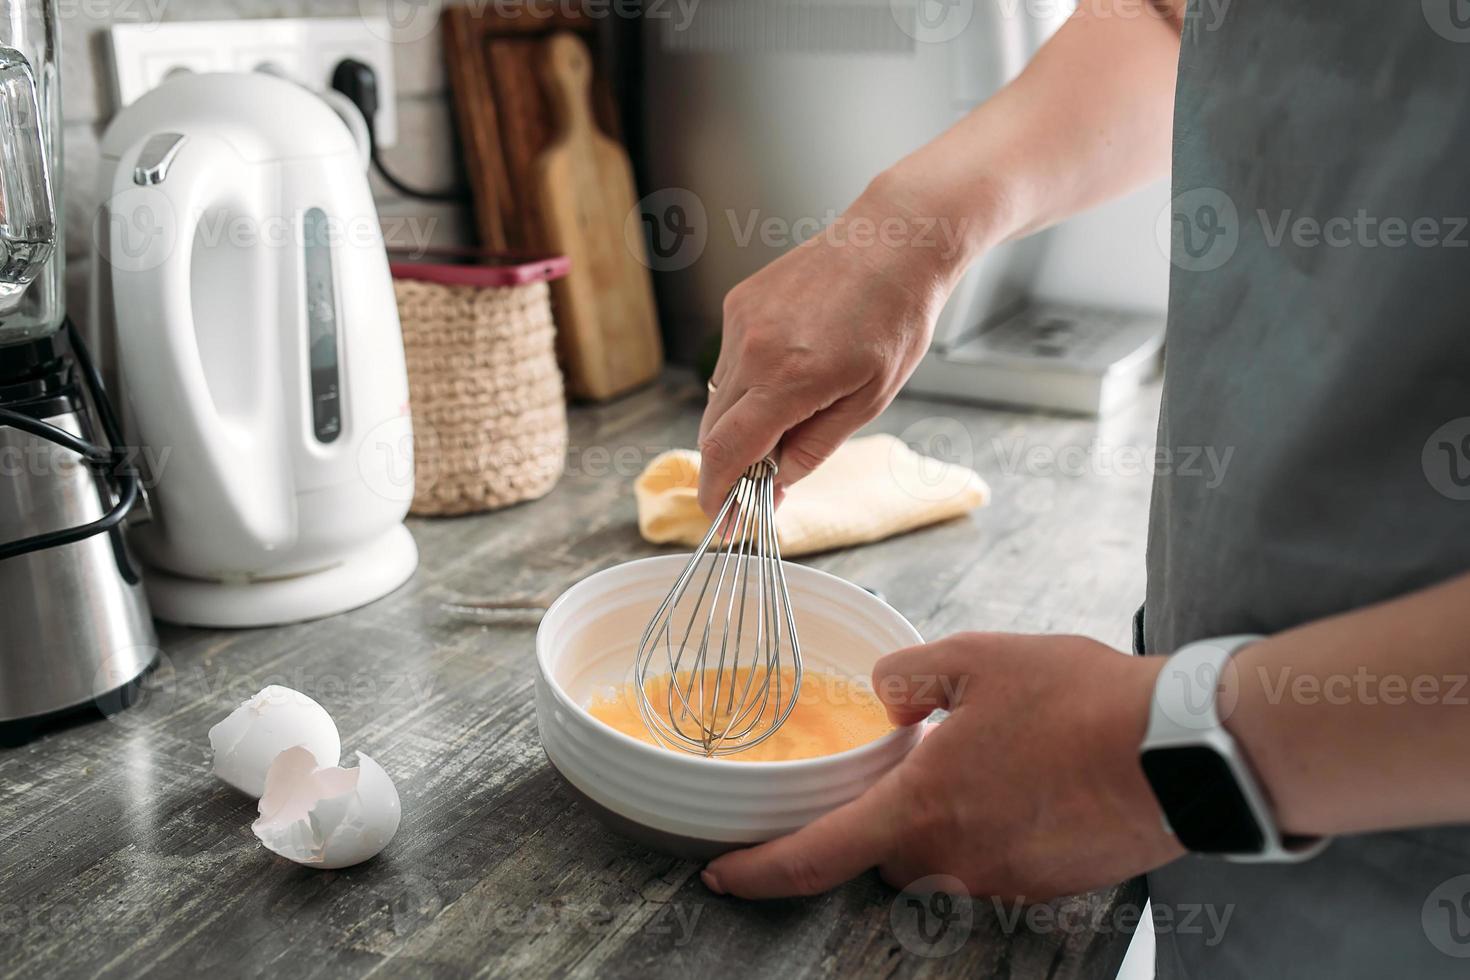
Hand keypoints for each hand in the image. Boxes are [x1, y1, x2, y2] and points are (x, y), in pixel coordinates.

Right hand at [696, 176, 971, 514]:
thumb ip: (813, 448)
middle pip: (714, 430)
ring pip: (719, 397)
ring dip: (739, 424)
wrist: (892, 243)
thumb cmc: (894, 320)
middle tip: (752, 490)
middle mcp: (752, 350)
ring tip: (785, 421)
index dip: (717, 492)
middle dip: (727, 467)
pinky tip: (787, 373)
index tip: (718, 518)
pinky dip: (746, 384)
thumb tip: (775, 485)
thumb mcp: (869, 401)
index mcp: (788, 380)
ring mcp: (740, 323)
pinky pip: (728, 363)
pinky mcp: (738, 304)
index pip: (727, 452)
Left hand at [700, 633, 1182, 899]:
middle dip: (889, 813)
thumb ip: (908, 676)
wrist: (1181, 751)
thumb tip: (886, 699)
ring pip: (942, 856)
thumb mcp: (977, 658)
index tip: (721, 874)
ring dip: (948, 817)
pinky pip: (993, 860)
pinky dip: (995, 825)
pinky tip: (1031, 780)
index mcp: (921, 809)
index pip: (816, 857)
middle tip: (924, 759)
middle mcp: (953, 861)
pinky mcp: (1045, 887)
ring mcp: (1003, 882)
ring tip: (996, 759)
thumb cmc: (1080, 703)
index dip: (760, 871)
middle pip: (885, 852)